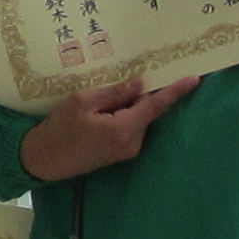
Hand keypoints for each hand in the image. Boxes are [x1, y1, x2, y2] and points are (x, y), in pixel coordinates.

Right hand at [17, 69, 201, 183]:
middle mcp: (132, 143)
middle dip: (140, 94)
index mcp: (123, 129)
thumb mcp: (82, 102)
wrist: (44, 160)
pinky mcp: (122, 153)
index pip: (156, 106)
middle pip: (147, 110)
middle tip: (122, 79)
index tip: (194, 79)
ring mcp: (128, 150)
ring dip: (129, 105)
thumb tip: (140, 84)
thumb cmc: (59, 128)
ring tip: (101, 100)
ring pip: (139, 118)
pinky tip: (103, 110)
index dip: (175, 91)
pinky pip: (131, 127)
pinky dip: (124, 115)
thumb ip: (114, 93)